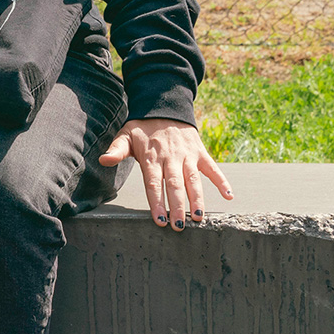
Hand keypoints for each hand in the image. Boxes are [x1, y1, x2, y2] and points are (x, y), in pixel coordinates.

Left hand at [99, 118, 232, 230]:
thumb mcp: (126, 134)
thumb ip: (117, 149)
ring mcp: (188, 156)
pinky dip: (222, 181)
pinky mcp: (200, 153)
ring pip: (193, 180)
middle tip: (179, 226)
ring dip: (197, 199)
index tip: (159, 220)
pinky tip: (229, 195)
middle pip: (175, 185)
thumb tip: (104, 160)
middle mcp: (171, 158)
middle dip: (177, 207)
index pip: (154, 183)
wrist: (166, 107)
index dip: (157, 202)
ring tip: (199, 217)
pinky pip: (213, 168)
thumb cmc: (144, 127)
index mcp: (152, 157)